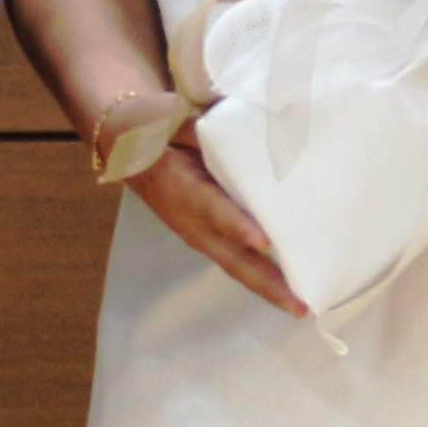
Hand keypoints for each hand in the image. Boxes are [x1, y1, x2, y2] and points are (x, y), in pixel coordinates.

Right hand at [126, 123, 306, 318]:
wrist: (125, 147)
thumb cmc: (152, 129)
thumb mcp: (169, 118)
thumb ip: (199, 126)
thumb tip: (234, 122)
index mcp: (182, 190)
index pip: (212, 209)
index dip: (236, 225)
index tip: (261, 239)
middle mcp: (192, 222)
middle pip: (231, 258)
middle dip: (266, 283)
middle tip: (299, 305)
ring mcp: (200, 235)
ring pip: (236, 267)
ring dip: (268, 288)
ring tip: (302, 307)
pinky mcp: (208, 238)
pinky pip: (236, 261)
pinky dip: (260, 277)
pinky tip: (287, 286)